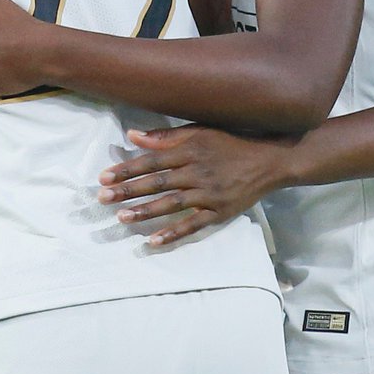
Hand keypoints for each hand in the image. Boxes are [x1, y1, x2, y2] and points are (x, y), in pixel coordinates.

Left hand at [99, 124, 291, 245]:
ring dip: (145, 212)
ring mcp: (208, 194)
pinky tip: (153, 241)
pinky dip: (173, 234)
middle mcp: (197, 172)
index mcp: (190, 150)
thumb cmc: (230, 143)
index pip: (152, 161)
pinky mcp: (219, 212)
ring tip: (122, 218)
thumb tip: (132, 135)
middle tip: (103, 198)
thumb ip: (166, 136)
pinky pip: (193, 225)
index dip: (127, 169)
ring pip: (171, 204)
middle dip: (128, 191)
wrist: (270, 161)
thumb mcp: (200, 131)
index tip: (104, 177)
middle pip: (157, 182)